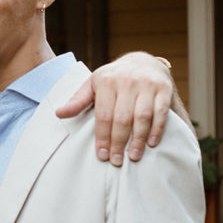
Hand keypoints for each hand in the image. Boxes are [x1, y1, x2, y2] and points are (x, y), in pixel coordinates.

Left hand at [55, 52, 173, 165]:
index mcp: (106, 81)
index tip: (102, 155)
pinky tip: (151, 144)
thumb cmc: (113, 79)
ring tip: (133, 156)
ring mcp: (147, 84)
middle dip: (118, 142)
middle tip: (116, 161)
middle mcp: (127, 81)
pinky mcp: (164, 88)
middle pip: (122, 118)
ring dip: (138, 139)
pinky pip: (161, 112)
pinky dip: (157, 129)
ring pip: (142, 117)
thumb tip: (58, 113)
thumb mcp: (93, 85)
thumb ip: (77, 101)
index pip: (103, 114)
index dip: (102, 137)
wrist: (143, 61)